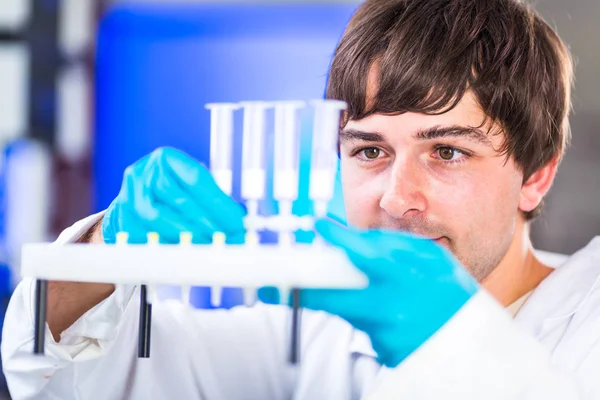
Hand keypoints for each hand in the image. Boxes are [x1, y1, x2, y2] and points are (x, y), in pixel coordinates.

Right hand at [102, 147, 245, 244]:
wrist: (132, 205)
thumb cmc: (171, 195)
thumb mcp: (191, 188)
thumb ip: (214, 200)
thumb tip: (242, 222)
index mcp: (165, 158)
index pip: (195, 177)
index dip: (217, 201)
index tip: (237, 220)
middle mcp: (143, 172)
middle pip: (176, 196)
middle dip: (204, 220)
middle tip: (226, 236)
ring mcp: (127, 195)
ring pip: (156, 215)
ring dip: (186, 234)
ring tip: (208, 245)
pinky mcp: (119, 217)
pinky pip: (142, 233)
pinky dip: (165, 244)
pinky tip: (184, 252)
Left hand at [301, 219, 478, 366]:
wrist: (475, 346)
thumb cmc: (451, 293)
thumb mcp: (431, 258)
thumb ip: (390, 245)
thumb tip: (348, 237)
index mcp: (405, 277)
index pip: (362, 254)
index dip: (336, 239)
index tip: (317, 226)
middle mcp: (393, 308)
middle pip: (332, 298)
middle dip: (299, 291)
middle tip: (270, 288)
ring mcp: (387, 335)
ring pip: (348, 312)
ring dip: (349, 301)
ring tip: (383, 294)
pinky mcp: (384, 353)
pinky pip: (364, 329)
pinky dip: (369, 319)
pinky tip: (394, 316)